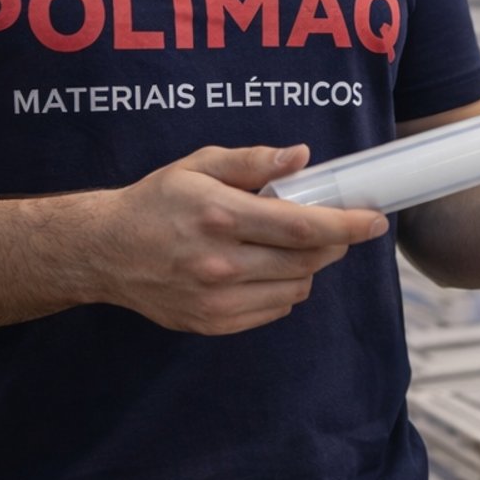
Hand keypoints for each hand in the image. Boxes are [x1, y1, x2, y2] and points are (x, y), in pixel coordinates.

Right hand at [95, 144, 388, 335]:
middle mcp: (221, 263)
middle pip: (307, 261)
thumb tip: (301, 156)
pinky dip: (283, 290)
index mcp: (222, 216)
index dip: (347, 225)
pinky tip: (266, 269)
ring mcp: (216, 299)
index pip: (303, 227)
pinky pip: (273, 311)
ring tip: (291, 246)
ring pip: (295, 289)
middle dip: (332, 243)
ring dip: (308, 268)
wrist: (105, 251)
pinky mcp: (212, 323)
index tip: (374, 220)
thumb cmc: (156, 201)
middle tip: (333, 227)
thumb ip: (253, 161)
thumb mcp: (200, 165)